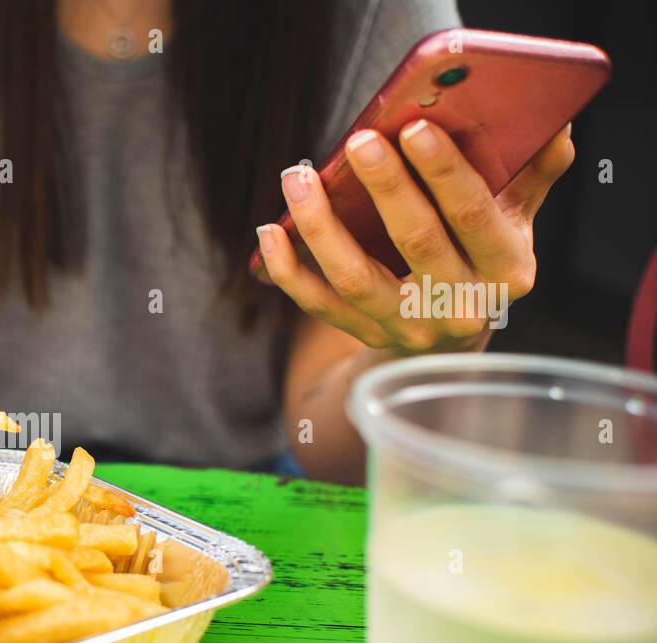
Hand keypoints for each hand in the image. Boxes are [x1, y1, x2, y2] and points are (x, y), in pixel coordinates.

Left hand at [256, 121, 573, 352]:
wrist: (450, 333)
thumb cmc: (479, 256)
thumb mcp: (514, 222)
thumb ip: (531, 176)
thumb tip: (552, 126)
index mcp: (504, 270)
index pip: (472, 216)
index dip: (444, 173)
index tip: (414, 130)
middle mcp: (458, 304)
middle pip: (414, 241)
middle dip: (385, 187)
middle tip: (358, 141)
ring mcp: (408, 327)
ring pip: (354, 276)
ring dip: (319, 225)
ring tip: (296, 177)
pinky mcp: (364, 336)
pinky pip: (317, 304)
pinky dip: (289, 270)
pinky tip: (270, 231)